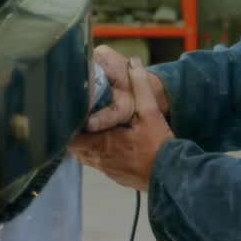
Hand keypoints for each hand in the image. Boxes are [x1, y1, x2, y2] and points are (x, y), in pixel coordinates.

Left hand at [69, 57, 173, 191]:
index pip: (69, 137)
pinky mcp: (116, 176)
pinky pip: (100, 162)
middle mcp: (99, 159)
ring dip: (88, 141)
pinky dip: (100, 151)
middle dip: (77, 131)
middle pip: (75, 146)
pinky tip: (111, 141)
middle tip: (83, 115)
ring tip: (95, 126)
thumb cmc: (159, 147)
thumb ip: (140, 86)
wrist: (172, 177)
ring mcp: (107, 170)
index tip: (72, 111)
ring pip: (86, 155)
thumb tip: (133, 64)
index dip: (68, 124)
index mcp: (101, 143)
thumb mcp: (150, 112)